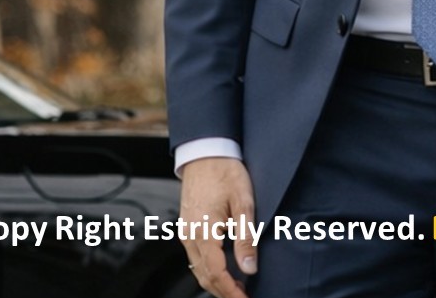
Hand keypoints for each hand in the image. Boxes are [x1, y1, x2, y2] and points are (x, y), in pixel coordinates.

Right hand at [177, 156, 257, 297]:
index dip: (231, 291)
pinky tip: (225, 268)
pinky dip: (209, 269)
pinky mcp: (187, 227)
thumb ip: (246, 237)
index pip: (216, 273)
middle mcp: (190, 236)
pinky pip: (195, 257)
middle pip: (204, 276)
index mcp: (204, 232)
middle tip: (245, 296)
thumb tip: (249, 267)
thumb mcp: (243, 202)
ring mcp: (186, 232)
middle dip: (224, 291)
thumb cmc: (225, 172)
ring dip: (217, 282)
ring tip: (238, 287)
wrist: (205, 152)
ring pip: (198, 269)